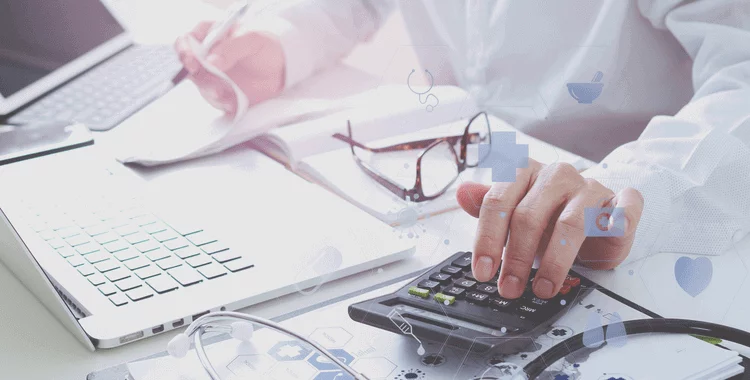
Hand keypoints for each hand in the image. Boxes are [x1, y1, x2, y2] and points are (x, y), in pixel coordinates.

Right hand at [174, 21, 285, 114]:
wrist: (282, 68)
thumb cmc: (266, 46)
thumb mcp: (252, 40)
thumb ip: (231, 48)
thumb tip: (210, 61)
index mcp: (210, 36)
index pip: (186, 41)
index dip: (184, 51)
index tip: (192, 63)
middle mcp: (207, 56)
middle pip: (189, 67)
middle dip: (198, 78)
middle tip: (213, 85)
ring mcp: (213, 75)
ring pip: (201, 86)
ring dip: (211, 92)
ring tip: (225, 94)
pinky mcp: (222, 92)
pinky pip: (215, 100)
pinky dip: (223, 103)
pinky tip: (233, 102)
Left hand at [456, 160, 643, 298]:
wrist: (596, 212)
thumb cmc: (550, 214)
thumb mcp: (515, 211)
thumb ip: (489, 206)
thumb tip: (462, 192)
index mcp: (525, 172)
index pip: (498, 201)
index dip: (487, 239)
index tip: (483, 272)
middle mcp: (556, 176)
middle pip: (529, 216)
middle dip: (516, 258)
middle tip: (509, 287)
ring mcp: (590, 188)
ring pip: (570, 223)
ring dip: (554, 261)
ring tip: (543, 288)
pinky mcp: (621, 202)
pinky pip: (626, 205)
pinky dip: (621, 218)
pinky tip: (614, 230)